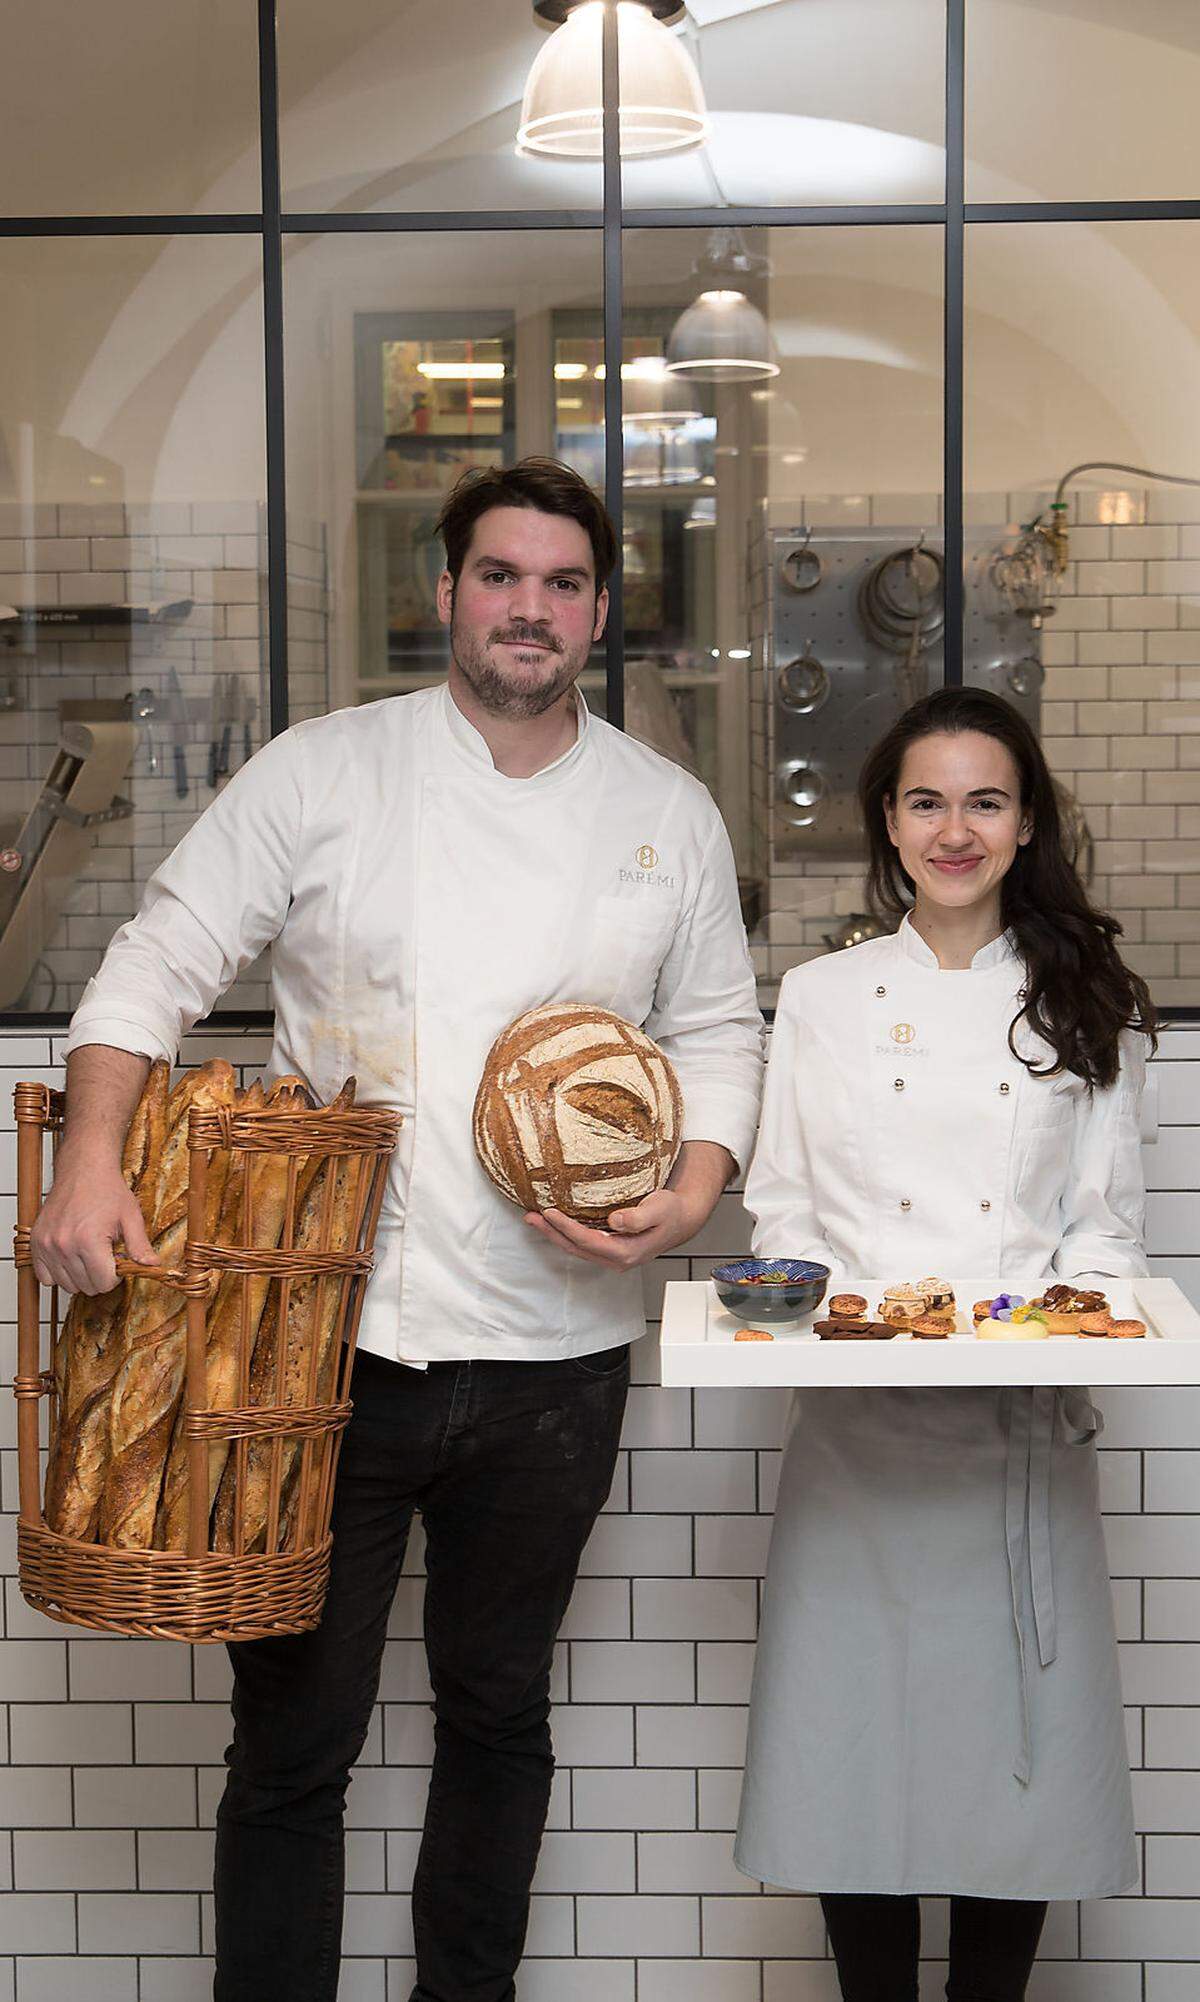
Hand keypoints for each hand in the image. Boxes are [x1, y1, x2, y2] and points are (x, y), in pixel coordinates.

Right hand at [30, 1148, 156, 1295]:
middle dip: (99, 1276)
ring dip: (80, 1276)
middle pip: (86, 1287)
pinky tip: (71, 1258)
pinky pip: (44, 1277)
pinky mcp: (36, 1242)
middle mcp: (64, 1245)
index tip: (117, 1262)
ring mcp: (47, 1245)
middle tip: (104, 1255)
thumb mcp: (131, 1217)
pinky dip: (58, 1273)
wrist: (83, 1169)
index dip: (115, 1276)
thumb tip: (152, 1266)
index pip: (103, 1283)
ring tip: (88, 1254)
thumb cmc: (106, 1189)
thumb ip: (140, 1246)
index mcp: (89, 1241)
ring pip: (66, 1285)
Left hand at [524, 1187, 701, 1270]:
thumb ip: (638, 1217)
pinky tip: (555, 1223)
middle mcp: (617, 1259)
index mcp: (626, 1252)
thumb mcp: (660, 1209)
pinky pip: (582, 1244)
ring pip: (576, 1248)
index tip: (549, 1212)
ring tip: (535, 1219)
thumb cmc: (671, 1212)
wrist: (681, 1220)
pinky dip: (566, 1233)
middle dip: (551, 1233)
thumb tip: (615, 1221)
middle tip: (530, 1217)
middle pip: (575, 1248)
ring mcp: (612, 1256)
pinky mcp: (610, 1249)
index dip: (565, 1227)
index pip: (587, 1240)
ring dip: (554, 1234)